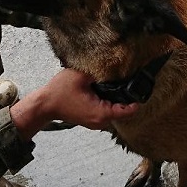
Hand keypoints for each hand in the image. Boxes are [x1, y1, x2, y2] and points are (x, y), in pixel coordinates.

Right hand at [10, 68, 137, 139]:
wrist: (45, 104)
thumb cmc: (59, 92)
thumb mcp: (81, 75)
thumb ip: (99, 71)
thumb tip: (115, 64)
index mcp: (102, 113)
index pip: (129, 109)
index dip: (137, 97)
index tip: (142, 84)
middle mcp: (101, 121)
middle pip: (124, 109)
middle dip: (126, 95)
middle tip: (127, 78)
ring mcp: (96, 122)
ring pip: (115, 109)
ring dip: (116, 97)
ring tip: (114, 82)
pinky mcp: (92, 118)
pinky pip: (106, 110)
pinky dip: (107, 100)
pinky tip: (103, 89)